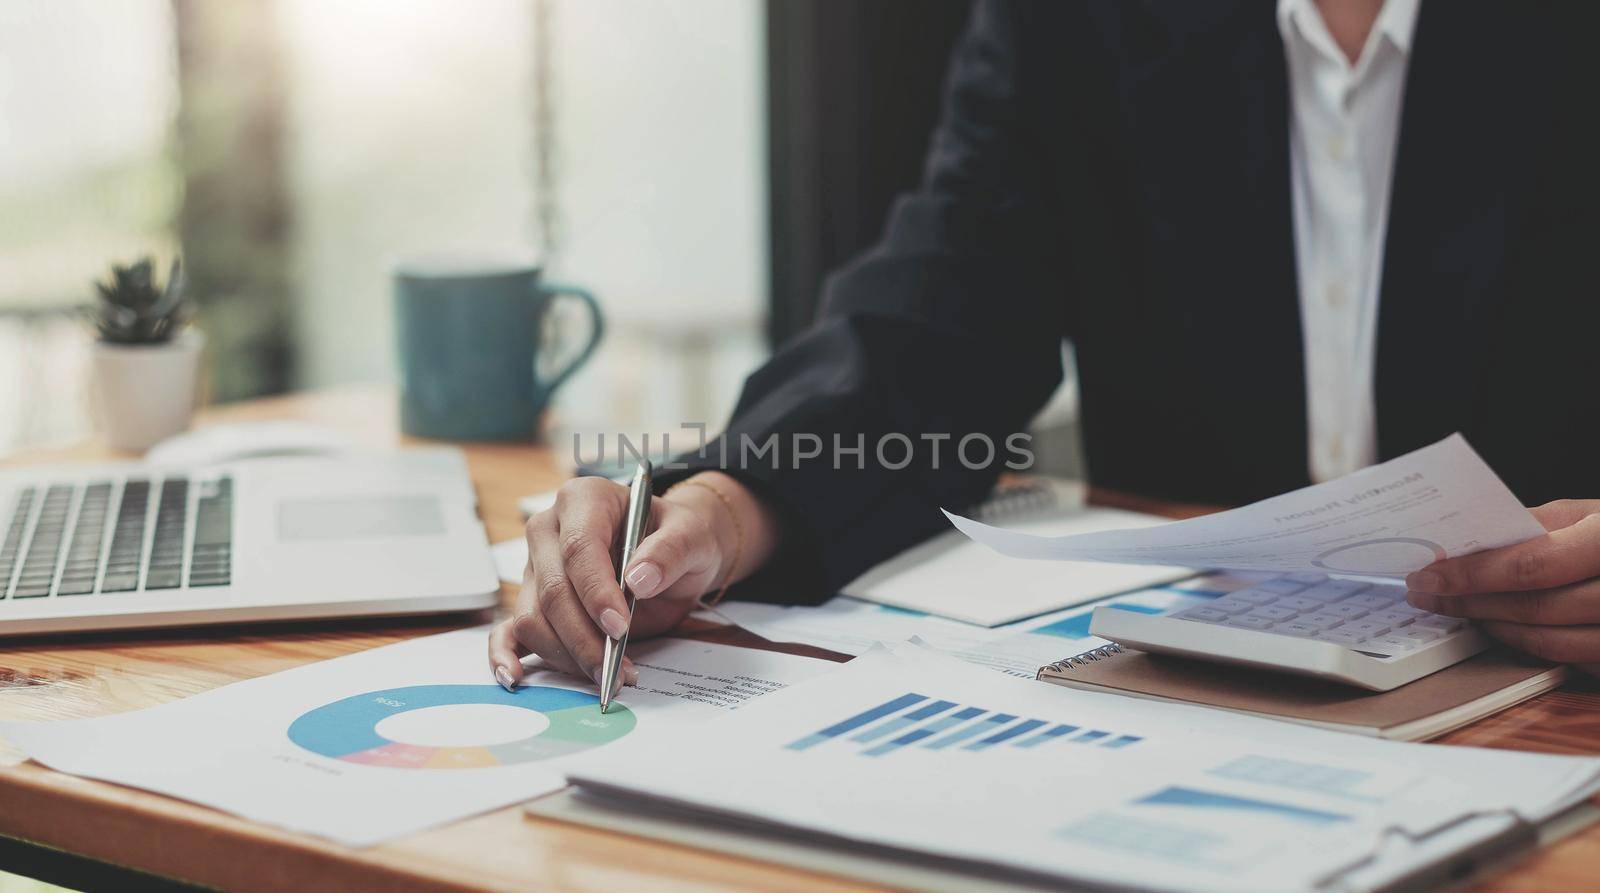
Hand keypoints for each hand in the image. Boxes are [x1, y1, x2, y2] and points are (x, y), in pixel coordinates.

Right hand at [487, 472, 778, 693]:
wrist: (674, 551)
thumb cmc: (679, 535)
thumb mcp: (691, 535)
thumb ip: (670, 552)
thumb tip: (639, 580)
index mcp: (584, 500)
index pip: (578, 548)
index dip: (596, 592)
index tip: (618, 628)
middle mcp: (550, 530)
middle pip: (553, 592)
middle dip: (584, 638)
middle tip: (617, 670)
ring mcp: (536, 567)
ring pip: (534, 618)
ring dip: (567, 655)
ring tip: (608, 676)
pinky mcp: (533, 600)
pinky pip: (509, 629)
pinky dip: (507, 654)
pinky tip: (516, 676)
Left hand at [1405, 500, 1599, 673]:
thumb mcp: (1597, 514)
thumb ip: (1541, 524)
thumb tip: (1472, 539)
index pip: (1533, 564)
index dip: (1473, 574)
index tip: (1428, 575)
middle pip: (1537, 608)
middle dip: (1472, 601)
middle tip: (1429, 593)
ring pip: (1553, 642)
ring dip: (1497, 627)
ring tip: (1465, 609)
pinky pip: (1577, 661)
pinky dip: (1534, 646)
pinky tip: (1507, 627)